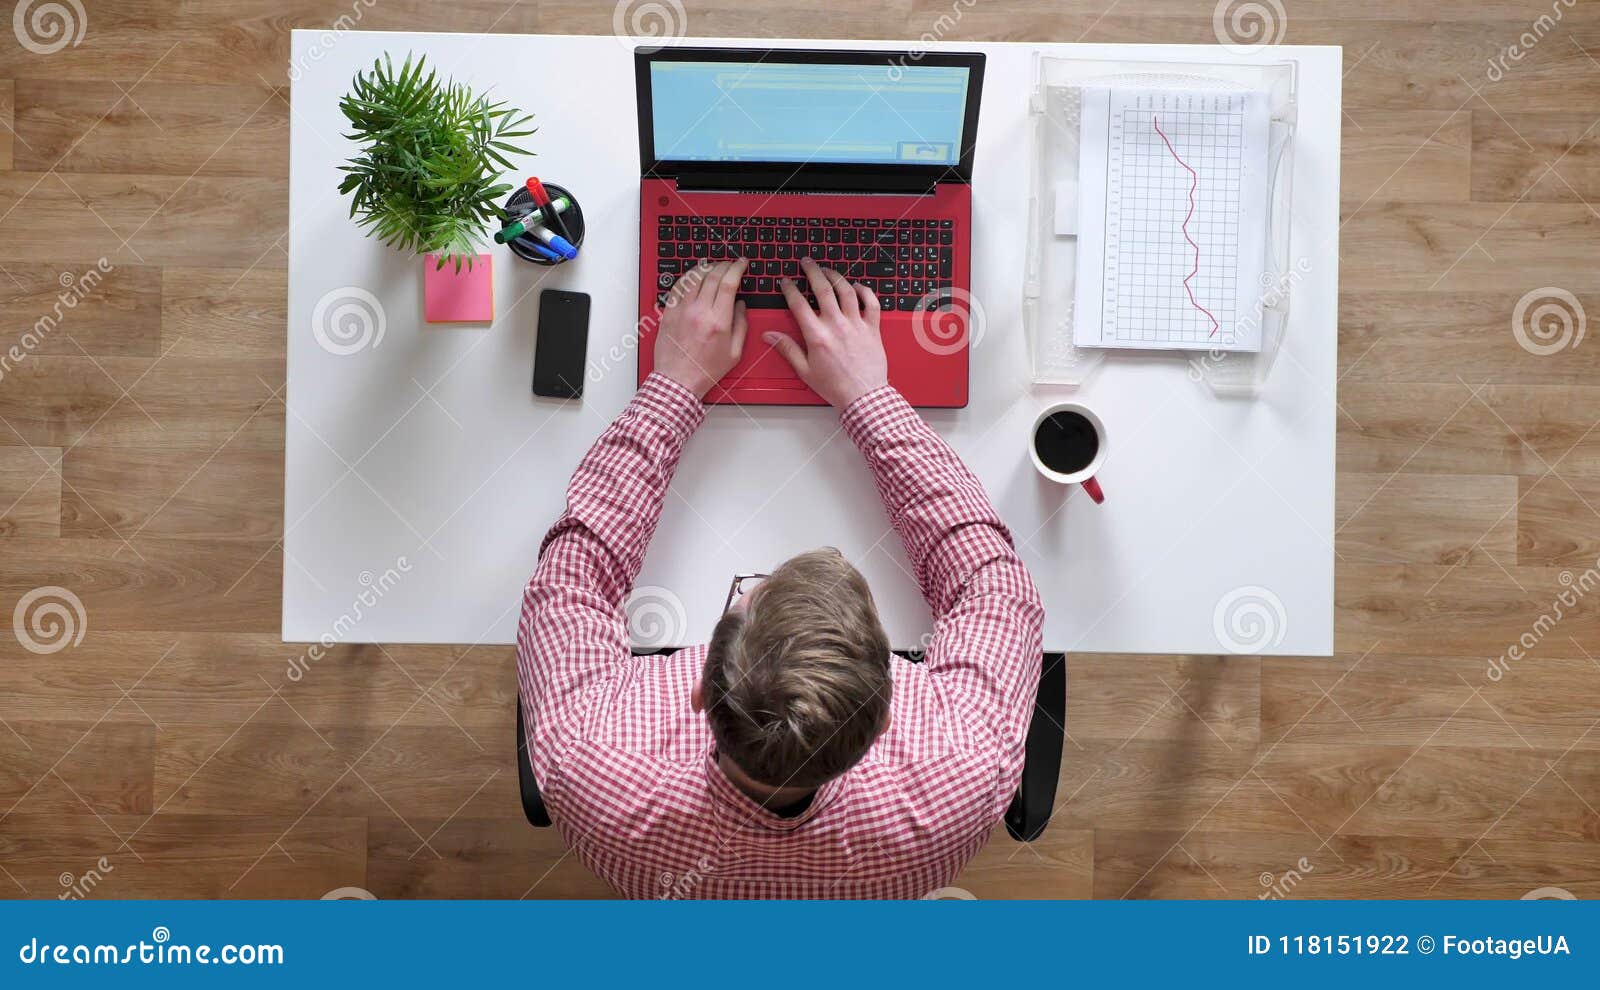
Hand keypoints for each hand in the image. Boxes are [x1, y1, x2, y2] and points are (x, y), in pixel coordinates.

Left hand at [653, 258, 749, 398]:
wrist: (678, 381)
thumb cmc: (705, 371)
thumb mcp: (734, 352)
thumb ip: (741, 325)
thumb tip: (740, 305)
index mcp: (718, 321)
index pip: (728, 283)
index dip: (737, 268)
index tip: (742, 263)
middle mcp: (699, 312)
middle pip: (712, 275)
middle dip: (724, 264)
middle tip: (730, 264)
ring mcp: (681, 311)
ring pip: (693, 276)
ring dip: (706, 267)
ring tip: (713, 267)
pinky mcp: (668, 313)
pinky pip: (678, 287)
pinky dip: (688, 277)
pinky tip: (694, 277)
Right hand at [766, 258, 888, 408]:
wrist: (863, 396)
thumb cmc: (835, 386)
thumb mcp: (805, 371)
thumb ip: (787, 349)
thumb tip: (770, 336)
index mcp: (817, 335)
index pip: (799, 304)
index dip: (790, 289)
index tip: (785, 282)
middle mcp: (836, 325)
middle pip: (823, 289)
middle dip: (812, 271)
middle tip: (807, 262)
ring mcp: (856, 324)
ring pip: (846, 291)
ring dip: (836, 276)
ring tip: (828, 270)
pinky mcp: (872, 328)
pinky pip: (871, 302)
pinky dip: (865, 291)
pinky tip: (857, 286)